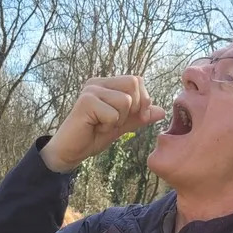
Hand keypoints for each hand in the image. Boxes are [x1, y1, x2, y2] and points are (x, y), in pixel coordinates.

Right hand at [41, 75, 165, 171]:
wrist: (71, 152)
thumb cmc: (93, 136)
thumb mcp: (122, 126)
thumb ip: (139, 117)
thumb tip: (161, 111)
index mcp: (107, 84)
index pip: (137, 80)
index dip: (142, 99)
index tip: (135, 116)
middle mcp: (98, 83)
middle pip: (134, 83)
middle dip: (134, 108)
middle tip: (116, 121)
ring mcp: (91, 90)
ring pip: (125, 101)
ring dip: (119, 120)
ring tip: (103, 125)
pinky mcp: (86, 102)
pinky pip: (113, 114)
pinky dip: (109, 126)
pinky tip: (95, 128)